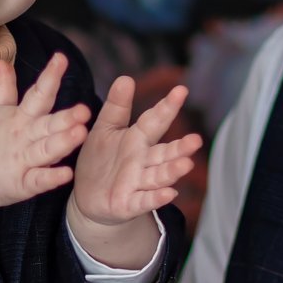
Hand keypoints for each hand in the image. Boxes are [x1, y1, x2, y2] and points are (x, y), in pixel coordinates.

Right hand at [0, 53, 87, 238]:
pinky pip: (38, 180)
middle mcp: (24, 137)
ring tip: (79, 133)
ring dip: (62, 143)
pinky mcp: (21, 183)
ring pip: (45, 150)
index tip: (61, 58)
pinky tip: (67, 174)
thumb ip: (3, 87)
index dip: (49, 76)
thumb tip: (1, 61)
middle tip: (84, 110)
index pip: (37, 94)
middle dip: (65, 118)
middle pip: (46, 124)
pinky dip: (51, 178)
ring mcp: (22, 161)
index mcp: (20, 118)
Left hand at [65, 76, 203, 268]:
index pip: (154, 121)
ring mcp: (138, 183)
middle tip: (195, 140)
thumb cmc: (101, 159)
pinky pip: (144, 200)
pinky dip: (156, 197)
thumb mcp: (104, 129)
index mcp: (137, 139)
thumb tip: (126, 78)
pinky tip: (170, 193)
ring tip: (186, 163)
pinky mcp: (128, 204)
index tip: (181, 90)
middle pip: (164, 153)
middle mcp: (143, 161)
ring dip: (172, 171)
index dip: (167, 107)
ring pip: (159, 176)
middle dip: (180, 148)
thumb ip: (117, 107)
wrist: (87, 197)